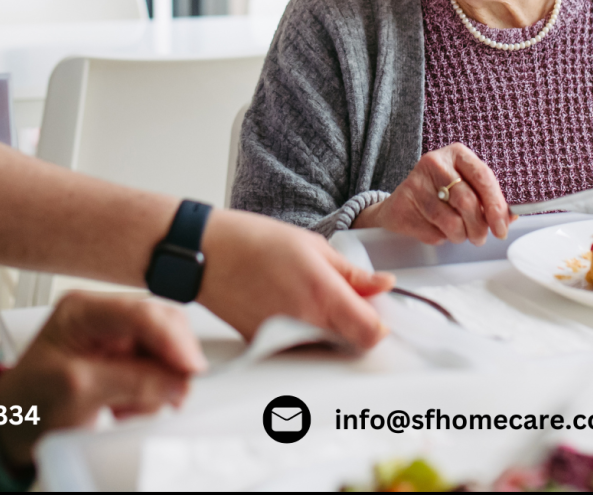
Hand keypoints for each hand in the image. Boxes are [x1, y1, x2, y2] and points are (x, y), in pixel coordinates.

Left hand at [0, 293, 203, 471]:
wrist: (14, 424)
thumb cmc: (28, 402)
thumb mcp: (77, 390)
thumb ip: (131, 382)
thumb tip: (176, 381)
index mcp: (83, 310)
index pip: (141, 313)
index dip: (172, 340)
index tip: (190, 368)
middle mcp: (104, 316)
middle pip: (161, 326)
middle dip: (171, 362)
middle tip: (176, 393)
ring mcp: (116, 337)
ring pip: (165, 350)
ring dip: (160, 382)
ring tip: (131, 407)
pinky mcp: (125, 358)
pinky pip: (159, 369)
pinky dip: (153, 392)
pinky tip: (129, 406)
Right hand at [197, 208, 394, 349]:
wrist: (207, 255)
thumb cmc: (255, 242)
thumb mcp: (314, 246)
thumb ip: (353, 274)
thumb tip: (384, 284)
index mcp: (323, 296)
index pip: (371, 335)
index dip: (380, 325)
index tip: (376, 312)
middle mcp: (305, 325)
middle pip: (352, 345)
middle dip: (357, 328)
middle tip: (346, 301)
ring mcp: (284, 340)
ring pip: (326, 349)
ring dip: (331, 332)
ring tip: (310, 298)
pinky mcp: (266, 348)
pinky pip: (300, 348)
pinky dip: (305, 334)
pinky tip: (291, 307)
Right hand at [354, 143, 512, 245]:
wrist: (402, 202)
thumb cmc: (440, 194)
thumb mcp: (466, 187)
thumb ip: (488, 199)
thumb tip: (511, 217)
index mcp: (457, 154)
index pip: (484, 177)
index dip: (496, 206)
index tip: (502, 227)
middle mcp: (435, 162)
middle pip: (467, 202)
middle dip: (479, 227)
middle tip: (480, 238)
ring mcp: (417, 182)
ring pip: (451, 221)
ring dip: (460, 235)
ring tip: (458, 234)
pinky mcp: (404, 203)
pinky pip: (432, 231)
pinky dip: (440, 237)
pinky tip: (435, 228)